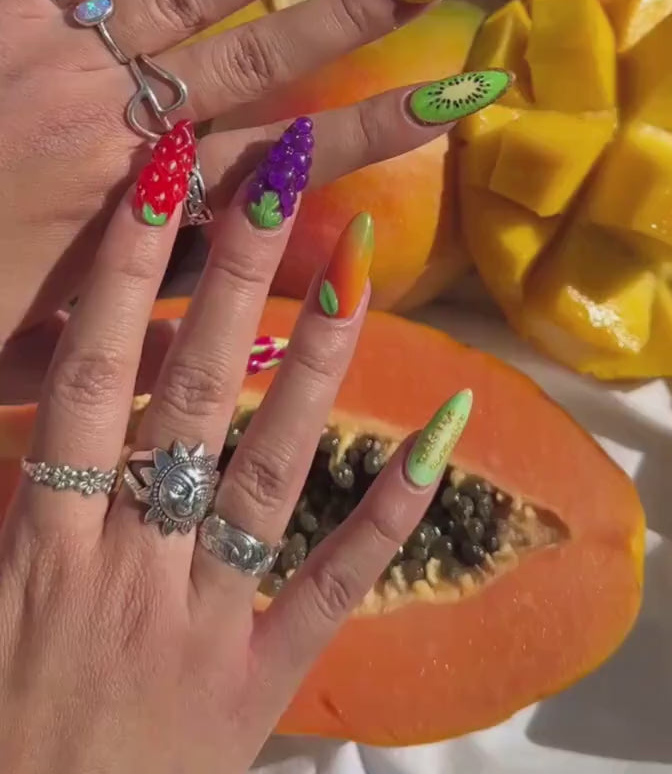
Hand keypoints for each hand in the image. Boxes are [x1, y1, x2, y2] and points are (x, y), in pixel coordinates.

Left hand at [0, 0, 491, 347]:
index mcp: (134, 206)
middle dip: (361, 12)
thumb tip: (261, 318)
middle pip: (265, 55)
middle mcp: (117, 117)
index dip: (380, 129)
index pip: (287, 161)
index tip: (459, 94)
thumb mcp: (48, 348)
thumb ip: (154, 320)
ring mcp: (60, 47)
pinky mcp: (9, 0)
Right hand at [0, 138, 472, 771]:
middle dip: (230, 281)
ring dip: (316, 363)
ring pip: (269, 470)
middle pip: (189, 397)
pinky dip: (390, 510)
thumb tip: (26, 399)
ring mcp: (207, 617)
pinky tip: (443, 431)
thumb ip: (0, 489)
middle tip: (277, 180)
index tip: (163, 179)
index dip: (127, 273)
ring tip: (360, 268)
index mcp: (45, 542)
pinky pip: (334, 585)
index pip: (91, 377)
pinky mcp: (262, 676)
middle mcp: (133, 563)